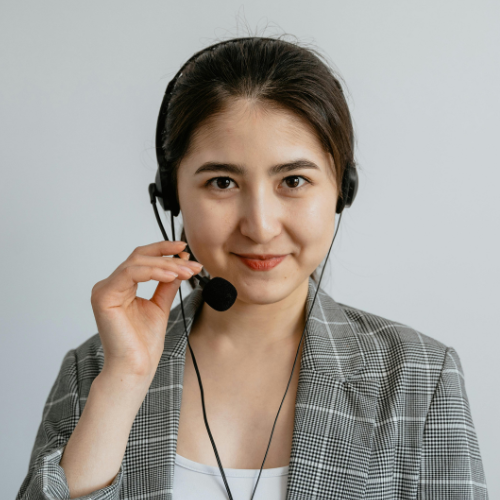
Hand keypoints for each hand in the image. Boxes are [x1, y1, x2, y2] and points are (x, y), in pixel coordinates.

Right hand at [90, 241, 202, 378]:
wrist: (136, 367)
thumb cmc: (144, 343)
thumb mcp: (160, 305)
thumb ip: (166, 284)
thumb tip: (180, 264)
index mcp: (120, 287)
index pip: (141, 258)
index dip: (163, 250)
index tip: (186, 250)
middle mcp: (109, 285)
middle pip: (140, 257)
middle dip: (169, 258)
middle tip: (192, 264)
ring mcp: (104, 290)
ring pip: (137, 262)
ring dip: (166, 265)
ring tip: (187, 271)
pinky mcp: (103, 296)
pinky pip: (130, 273)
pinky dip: (153, 271)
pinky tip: (172, 276)